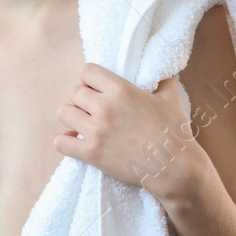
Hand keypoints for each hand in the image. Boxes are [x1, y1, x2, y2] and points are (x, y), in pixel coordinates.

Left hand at [55, 63, 199, 200]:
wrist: (175, 167)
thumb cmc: (174, 131)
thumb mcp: (170, 96)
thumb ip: (159, 78)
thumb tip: (154, 68)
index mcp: (121, 90)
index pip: (87, 72)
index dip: (90, 79)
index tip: (96, 88)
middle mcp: (105, 108)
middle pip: (74, 92)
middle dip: (81, 99)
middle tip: (91, 108)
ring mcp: (96, 131)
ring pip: (64, 113)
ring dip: (72, 117)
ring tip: (83, 122)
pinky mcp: (91, 153)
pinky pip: (61, 142)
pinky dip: (65, 140)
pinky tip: (75, 140)